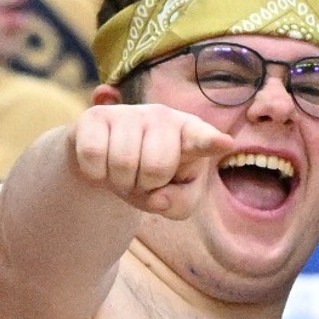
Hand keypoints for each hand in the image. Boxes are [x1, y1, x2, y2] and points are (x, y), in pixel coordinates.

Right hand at [62, 99, 236, 219]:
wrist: (107, 165)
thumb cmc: (152, 181)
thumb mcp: (174, 199)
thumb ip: (178, 205)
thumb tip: (158, 198)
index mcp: (190, 135)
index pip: (202, 139)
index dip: (212, 142)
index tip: (225, 143)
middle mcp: (162, 117)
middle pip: (156, 166)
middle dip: (146, 185)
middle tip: (143, 179)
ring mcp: (128, 113)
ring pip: (122, 163)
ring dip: (120, 182)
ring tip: (123, 172)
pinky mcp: (96, 116)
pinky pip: (93, 155)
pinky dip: (95, 173)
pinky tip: (101, 164)